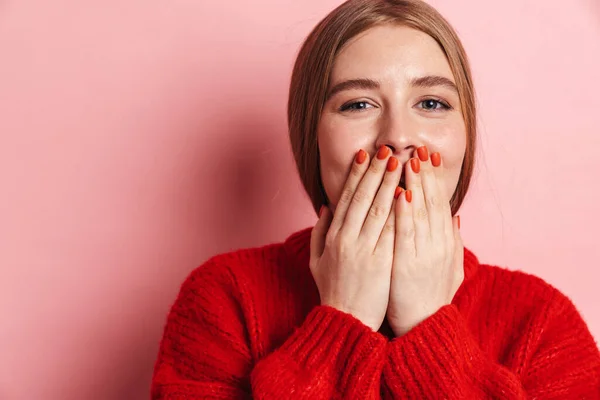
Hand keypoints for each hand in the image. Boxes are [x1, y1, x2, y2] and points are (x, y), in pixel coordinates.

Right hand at [310, 146, 401, 330]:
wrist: (345, 322)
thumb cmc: (332, 291)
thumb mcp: (316, 260)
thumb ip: (319, 232)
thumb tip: (327, 206)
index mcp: (333, 237)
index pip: (347, 198)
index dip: (357, 175)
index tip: (365, 155)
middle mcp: (347, 240)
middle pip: (363, 198)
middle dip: (377, 172)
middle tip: (388, 150)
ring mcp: (364, 251)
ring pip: (378, 210)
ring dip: (390, 184)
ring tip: (401, 163)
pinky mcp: (381, 263)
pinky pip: (391, 232)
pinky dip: (398, 211)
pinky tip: (407, 194)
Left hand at [387, 146, 463, 335]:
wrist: (425, 328)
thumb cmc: (431, 297)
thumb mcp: (450, 269)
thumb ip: (453, 242)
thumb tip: (455, 217)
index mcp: (445, 243)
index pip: (439, 203)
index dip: (434, 179)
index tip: (428, 158)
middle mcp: (438, 245)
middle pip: (432, 202)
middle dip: (425, 174)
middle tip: (419, 148)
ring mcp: (425, 254)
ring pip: (420, 212)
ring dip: (414, 184)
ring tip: (408, 160)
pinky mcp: (408, 264)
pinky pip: (406, 232)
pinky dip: (404, 211)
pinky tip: (400, 192)